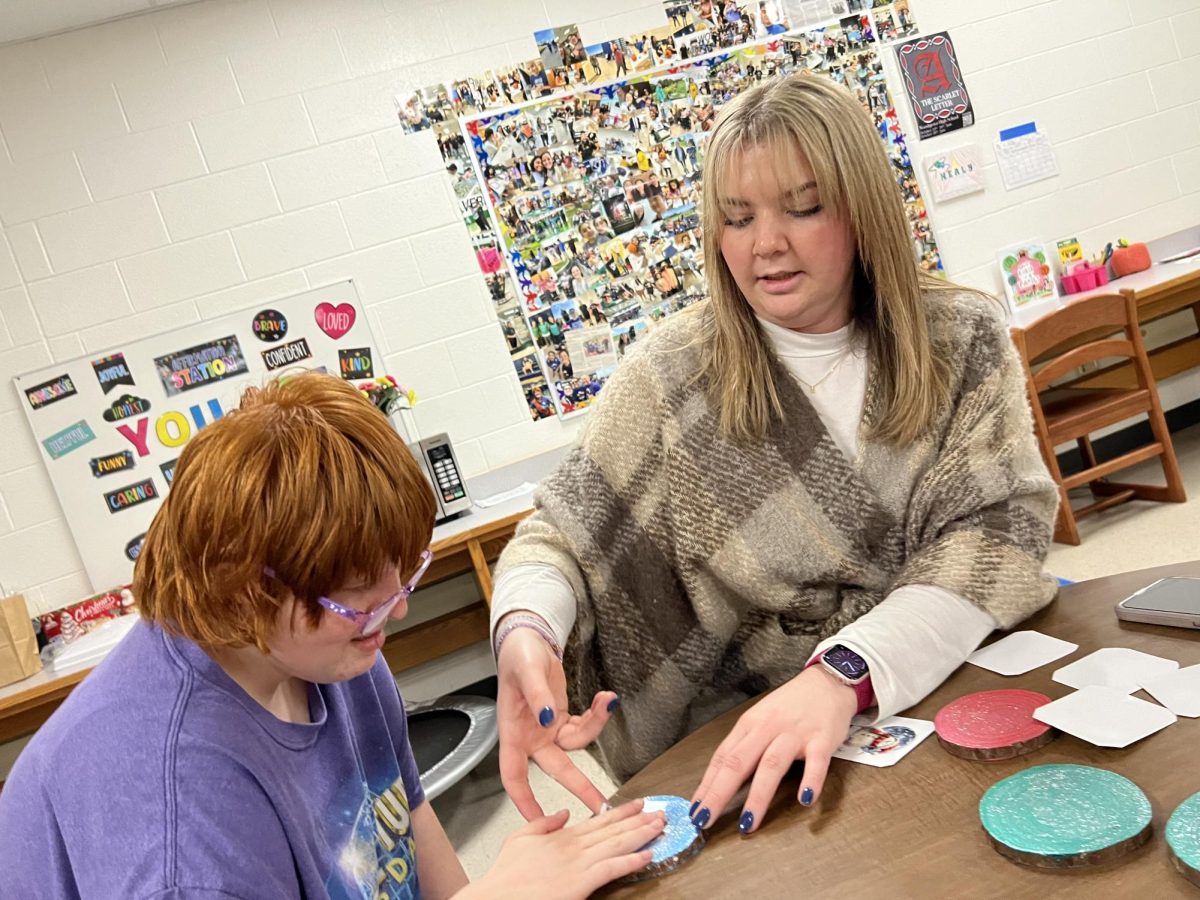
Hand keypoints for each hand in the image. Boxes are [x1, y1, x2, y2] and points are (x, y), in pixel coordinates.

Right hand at [462, 800, 664, 899]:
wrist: (497, 896)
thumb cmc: (506, 874)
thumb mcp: (520, 837)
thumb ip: (544, 822)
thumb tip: (564, 814)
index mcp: (562, 835)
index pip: (598, 820)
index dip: (621, 811)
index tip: (637, 805)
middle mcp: (574, 846)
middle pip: (613, 829)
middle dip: (639, 820)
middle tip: (659, 811)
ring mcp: (579, 863)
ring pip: (617, 843)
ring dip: (642, 834)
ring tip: (659, 826)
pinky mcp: (581, 882)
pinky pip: (612, 868)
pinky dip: (632, 860)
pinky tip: (647, 854)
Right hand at [496, 621, 618, 819]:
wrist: (527, 641)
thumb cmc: (518, 656)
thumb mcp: (527, 671)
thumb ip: (538, 696)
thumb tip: (549, 717)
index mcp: (513, 732)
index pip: (513, 774)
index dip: (524, 800)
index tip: (539, 821)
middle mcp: (531, 736)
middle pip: (555, 769)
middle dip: (579, 786)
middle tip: (601, 804)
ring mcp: (547, 729)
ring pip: (576, 744)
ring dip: (596, 726)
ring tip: (607, 700)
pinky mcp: (562, 719)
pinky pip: (583, 726)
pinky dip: (597, 715)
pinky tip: (605, 699)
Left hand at [689, 666, 856, 833]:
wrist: (826, 682)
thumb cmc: (789, 707)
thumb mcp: (759, 721)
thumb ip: (743, 748)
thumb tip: (718, 782)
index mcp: (749, 725)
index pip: (721, 757)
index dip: (706, 785)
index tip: (695, 810)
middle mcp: (767, 728)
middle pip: (738, 762)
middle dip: (720, 793)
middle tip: (706, 819)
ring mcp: (794, 734)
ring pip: (772, 764)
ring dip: (758, 796)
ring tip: (748, 822)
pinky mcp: (822, 739)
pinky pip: (816, 762)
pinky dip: (810, 781)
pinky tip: (804, 799)